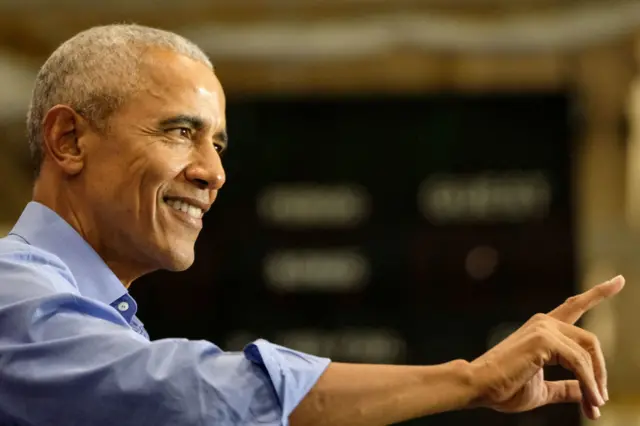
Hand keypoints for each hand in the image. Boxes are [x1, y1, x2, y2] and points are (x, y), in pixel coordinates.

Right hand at [469, 276, 624, 419]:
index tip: (619, 280)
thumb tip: (584, 393)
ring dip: (595, 384)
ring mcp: (544, 328)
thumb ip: (564, 388)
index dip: (599, 292)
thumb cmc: (504, 388)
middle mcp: (544, 322)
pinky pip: (579, 363)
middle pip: (590, 341)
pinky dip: (588, 385)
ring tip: (594, 408)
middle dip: (601, 373)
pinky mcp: (543, 340)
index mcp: (542, 329)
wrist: (479, 386)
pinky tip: (589, 402)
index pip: (575, 306)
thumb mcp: (542, 390)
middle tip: (599, 402)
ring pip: (588, 353)